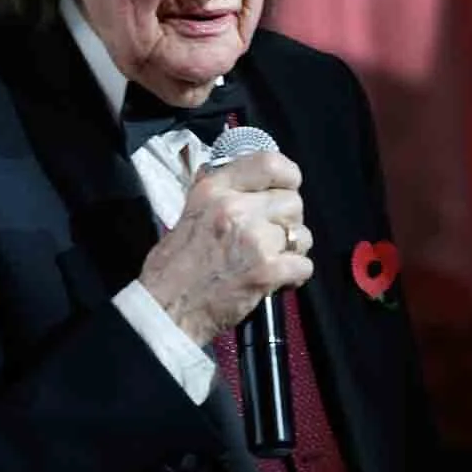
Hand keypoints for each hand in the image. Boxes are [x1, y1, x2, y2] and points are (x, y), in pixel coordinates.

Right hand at [138, 151, 314, 346]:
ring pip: (302, 235)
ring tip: (272, 260)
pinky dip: (296, 276)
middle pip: (292, 201)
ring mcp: (254, 240)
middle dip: (288, 221)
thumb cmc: (173, 268)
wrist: (167, 308)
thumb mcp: (190, 212)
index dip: (288, 175)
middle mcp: (235, 208)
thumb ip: (219, 193)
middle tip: (273, 236)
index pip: (269, 163)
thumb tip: (244, 178)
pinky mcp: (266, 271)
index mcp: (214, 189)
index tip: (288, 186)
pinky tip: (278, 280)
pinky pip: (303, 265)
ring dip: (293, 249)